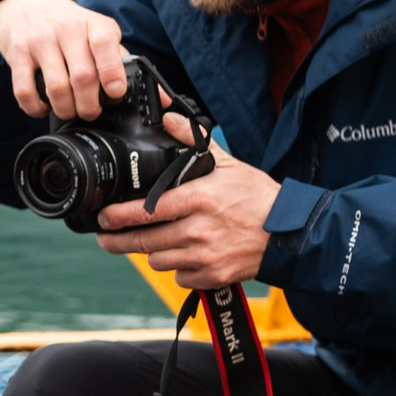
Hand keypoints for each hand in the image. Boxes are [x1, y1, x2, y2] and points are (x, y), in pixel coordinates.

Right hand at [0, 0, 130, 119]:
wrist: (25, 2)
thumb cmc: (65, 22)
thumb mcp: (94, 27)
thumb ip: (113, 53)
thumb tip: (139, 86)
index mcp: (93, 24)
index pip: (105, 45)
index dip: (112, 73)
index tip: (115, 92)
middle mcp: (66, 29)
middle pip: (83, 76)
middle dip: (89, 104)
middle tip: (90, 112)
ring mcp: (39, 41)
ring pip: (56, 86)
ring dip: (65, 109)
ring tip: (68, 112)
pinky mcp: (17, 54)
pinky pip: (24, 89)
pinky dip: (35, 107)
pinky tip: (41, 108)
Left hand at [94, 114, 280, 288]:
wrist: (292, 232)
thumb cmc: (258, 198)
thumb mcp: (227, 164)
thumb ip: (192, 141)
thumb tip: (168, 118)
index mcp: (197, 200)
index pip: (146, 211)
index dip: (118, 217)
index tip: (103, 218)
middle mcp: (198, 231)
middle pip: (144, 242)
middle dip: (118, 241)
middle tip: (106, 238)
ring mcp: (205, 257)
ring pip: (158, 261)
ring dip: (152, 252)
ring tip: (153, 241)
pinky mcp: (213, 276)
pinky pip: (180, 277)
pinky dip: (178, 268)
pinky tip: (184, 255)